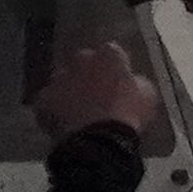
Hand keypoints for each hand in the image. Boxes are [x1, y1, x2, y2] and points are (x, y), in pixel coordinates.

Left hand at [33, 40, 164, 144]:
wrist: (99, 139)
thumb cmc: (128, 114)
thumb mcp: (147, 96)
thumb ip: (137, 82)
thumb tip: (133, 82)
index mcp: (109, 54)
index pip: (112, 53)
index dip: (115, 68)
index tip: (119, 82)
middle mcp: (82, 58)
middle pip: (84, 62)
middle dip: (89, 74)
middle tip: (98, 95)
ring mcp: (60, 77)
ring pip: (64, 80)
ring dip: (70, 90)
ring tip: (79, 110)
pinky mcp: (45, 97)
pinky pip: (49, 100)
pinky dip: (54, 108)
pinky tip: (64, 121)